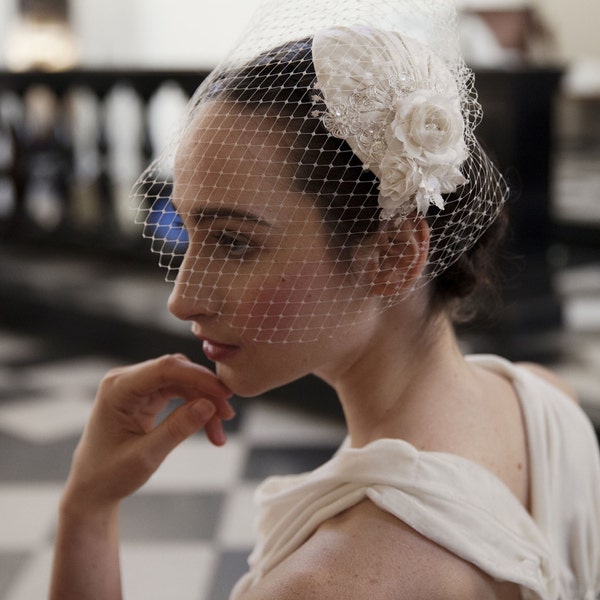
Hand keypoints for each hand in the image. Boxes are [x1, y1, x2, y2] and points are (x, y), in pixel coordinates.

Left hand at [63, 354, 233, 510]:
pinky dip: (196, 409)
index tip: (225, 395)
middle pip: (178, 372)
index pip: (165, 368)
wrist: (91, 489)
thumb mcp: (145, 457)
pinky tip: (209, 429)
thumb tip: (209, 405)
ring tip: (219, 432)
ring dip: (204, 402)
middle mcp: (127, 380)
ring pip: (183, 382)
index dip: (199, 377)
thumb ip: (177, 429)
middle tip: (227, 416)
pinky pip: (180, 394)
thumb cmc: (108, 475)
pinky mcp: (146, 397)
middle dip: (205, 392)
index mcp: (118, 388)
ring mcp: (137, 387)